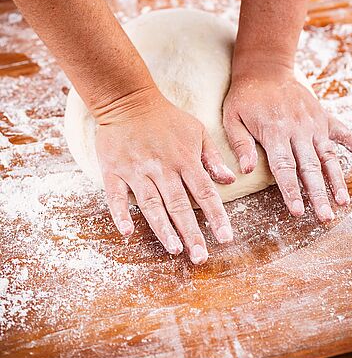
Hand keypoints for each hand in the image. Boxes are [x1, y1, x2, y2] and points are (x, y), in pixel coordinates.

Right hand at [95, 87, 235, 263]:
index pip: (205, 193)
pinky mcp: (114, 171)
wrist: (128, 100)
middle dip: (191, 232)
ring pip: (151, 204)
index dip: (216, 216)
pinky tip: (128, 233)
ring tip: (174, 249)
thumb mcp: (197, 131)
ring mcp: (137, 171)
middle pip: (179, 205)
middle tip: (200, 257)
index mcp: (185, 160)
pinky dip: (121, 214)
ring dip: (163, 228)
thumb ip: (212, 158)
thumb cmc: (167, 118)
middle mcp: (162, 168)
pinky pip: (116, 197)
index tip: (226, 238)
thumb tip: (230, 181)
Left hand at [223, 66, 351, 221]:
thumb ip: (240, 144)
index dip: (291, 191)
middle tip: (325, 218)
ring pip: (328, 156)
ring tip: (343, 202)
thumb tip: (245, 170)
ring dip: (336, 180)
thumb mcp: (232, 118)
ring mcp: (314, 123)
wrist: (265, 69)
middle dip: (318, 195)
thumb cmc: (246, 96)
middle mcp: (298, 130)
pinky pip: (344, 132)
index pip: (284, 168)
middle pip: (310, 168)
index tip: (297, 212)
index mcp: (274, 132)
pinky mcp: (323, 116)